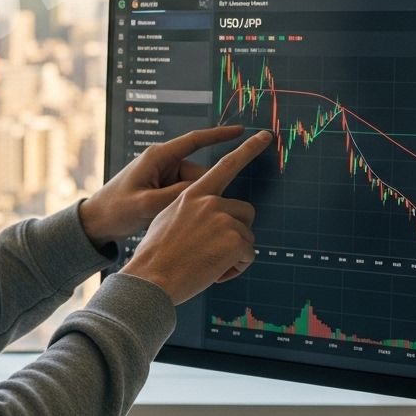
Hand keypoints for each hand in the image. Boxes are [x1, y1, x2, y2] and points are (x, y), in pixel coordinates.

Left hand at [79, 125, 249, 247]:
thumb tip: (205, 191)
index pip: (195, 140)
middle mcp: (162, 162)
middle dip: (199, 194)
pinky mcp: (162, 187)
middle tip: (181, 214)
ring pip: (193, 187)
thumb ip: (177, 196)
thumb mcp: (147, 205)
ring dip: (188, 203)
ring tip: (166, 217)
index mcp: (158, 157)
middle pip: (198, 173)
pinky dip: (183, 205)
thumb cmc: (116, 210)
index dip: (220, 135)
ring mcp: (163, 174)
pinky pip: (184, 194)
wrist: (96, 222)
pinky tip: (169, 218)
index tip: (241, 130)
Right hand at [119, 130, 271, 304]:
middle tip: (214, 251)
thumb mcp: (167, 220)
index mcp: (193, 194)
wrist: (150, 279)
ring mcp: (224, 219)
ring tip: (209, 264)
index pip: (226, 166)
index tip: (264, 136)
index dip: (247, 150)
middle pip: (245, 212)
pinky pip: (249, 256)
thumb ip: (192, 211)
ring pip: (247, 236)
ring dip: (235, 253)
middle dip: (237, 232)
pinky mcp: (235, 239)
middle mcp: (210, 201)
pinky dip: (236, 268)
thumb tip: (212, 217)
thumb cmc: (156, 257)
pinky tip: (214, 273)